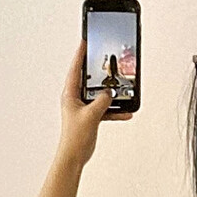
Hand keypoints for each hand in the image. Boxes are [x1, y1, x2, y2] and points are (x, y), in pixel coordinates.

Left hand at [59, 39, 132, 164]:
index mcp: (70, 94)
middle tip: (105, 57)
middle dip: (98, 70)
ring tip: (121, 86)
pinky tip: (126, 112)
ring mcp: (84, 107)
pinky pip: (106, 108)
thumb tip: (110, 92)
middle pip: (88, 79)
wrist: (75, 155)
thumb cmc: (75, 137)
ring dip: (111, 93)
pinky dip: (116, 110)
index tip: (85, 41)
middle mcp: (76, 98)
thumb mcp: (91, 115)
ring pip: (99, 94)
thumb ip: (102, 101)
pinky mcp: (92, 116)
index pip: (75, 69)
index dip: (80, 54)